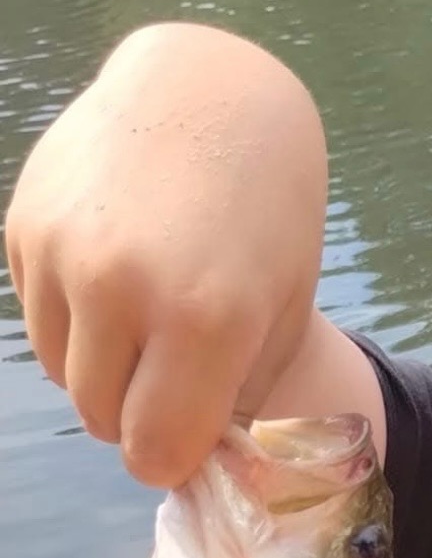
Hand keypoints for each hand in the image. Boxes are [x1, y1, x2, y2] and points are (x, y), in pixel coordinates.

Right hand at [4, 22, 328, 486]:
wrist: (213, 95)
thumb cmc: (268, 217)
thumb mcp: (280, 313)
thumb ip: (234, 396)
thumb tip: (185, 461)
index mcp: (205, 319)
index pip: (156, 450)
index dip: (172, 458)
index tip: (188, 440)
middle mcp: (123, 287)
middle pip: (102, 419)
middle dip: (136, 418)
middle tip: (172, 381)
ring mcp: (64, 254)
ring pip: (63, 375)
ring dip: (102, 373)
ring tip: (148, 324)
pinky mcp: (24, 227)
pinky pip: (40, 320)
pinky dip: (75, 322)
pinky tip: (118, 277)